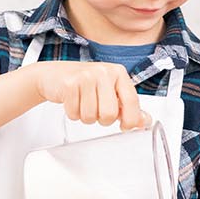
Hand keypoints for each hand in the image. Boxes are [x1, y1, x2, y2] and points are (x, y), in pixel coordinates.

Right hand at [32, 61, 147, 128]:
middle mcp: (104, 72)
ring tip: (83, 103)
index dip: (131, 119)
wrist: (54, 75)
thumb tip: (145, 121)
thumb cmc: (85, 83)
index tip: (126, 126)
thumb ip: (128, 107)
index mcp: (118, 73)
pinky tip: (72, 101)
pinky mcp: (69, 84)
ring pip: (91, 117)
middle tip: (96, 109)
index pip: (132, 101)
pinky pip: (75, 114)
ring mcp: (86, 76)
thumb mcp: (110, 91)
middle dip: (102, 119)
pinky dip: (73, 114)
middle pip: (110, 114)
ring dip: (86, 117)